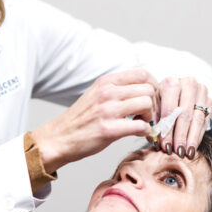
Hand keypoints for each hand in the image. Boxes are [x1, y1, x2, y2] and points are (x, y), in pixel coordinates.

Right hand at [32, 69, 157, 172]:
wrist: (58, 138)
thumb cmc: (81, 120)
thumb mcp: (96, 94)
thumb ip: (117, 88)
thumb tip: (144, 88)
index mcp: (105, 82)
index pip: (142, 73)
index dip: (153, 86)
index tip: (151, 98)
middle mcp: (107, 92)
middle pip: (148, 89)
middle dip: (153, 103)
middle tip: (147, 114)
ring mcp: (107, 110)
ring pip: (146, 104)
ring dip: (150, 116)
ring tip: (142, 123)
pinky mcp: (108, 130)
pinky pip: (140, 126)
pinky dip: (145, 131)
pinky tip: (139, 133)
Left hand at [155, 77, 211, 158]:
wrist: (176, 90)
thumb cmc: (161, 99)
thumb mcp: (152, 106)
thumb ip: (151, 120)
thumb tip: (153, 138)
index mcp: (171, 82)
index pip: (169, 110)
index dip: (167, 130)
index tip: (165, 146)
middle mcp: (188, 83)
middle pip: (185, 114)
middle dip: (181, 136)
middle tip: (177, 152)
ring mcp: (201, 91)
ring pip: (197, 118)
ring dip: (191, 138)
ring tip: (186, 153)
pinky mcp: (209, 100)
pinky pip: (205, 121)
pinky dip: (198, 136)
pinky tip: (192, 147)